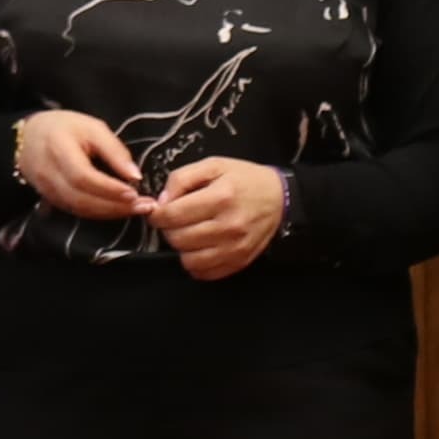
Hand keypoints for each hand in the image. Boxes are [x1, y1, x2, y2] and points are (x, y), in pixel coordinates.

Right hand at [14, 107, 146, 221]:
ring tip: (136, 210)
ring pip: (80, 209)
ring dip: (110, 213)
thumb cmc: (63, 128)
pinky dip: (99, 213)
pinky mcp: (51, 199)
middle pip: (82, 199)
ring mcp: (47, 190)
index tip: (134, 192)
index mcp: (59, 150)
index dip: (109, 188)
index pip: (83, 177)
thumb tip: (135, 175)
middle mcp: (49, 174)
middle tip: (143, 206)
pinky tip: (117, 209)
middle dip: (115, 206)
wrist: (27, 137)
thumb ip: (114, 150)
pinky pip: (76, 211)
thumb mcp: (92, 127)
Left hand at [148, 156, 288, 280]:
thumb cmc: (245, 179)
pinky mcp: (239, 261)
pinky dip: (196, 263)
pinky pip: (204, 273)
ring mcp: (234, 247)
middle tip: (176, 220)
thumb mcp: (214, 165)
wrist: (281, 199)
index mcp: (220, 197)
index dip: (158, 214)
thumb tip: (162, 202)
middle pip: (178, 239)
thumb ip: (182, 178)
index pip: (173, 215)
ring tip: (189, 233)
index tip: (159, 211)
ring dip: (182, 248)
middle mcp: (228, 226)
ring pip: (188, 259)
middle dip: (169, 229)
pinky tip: (200, 247)